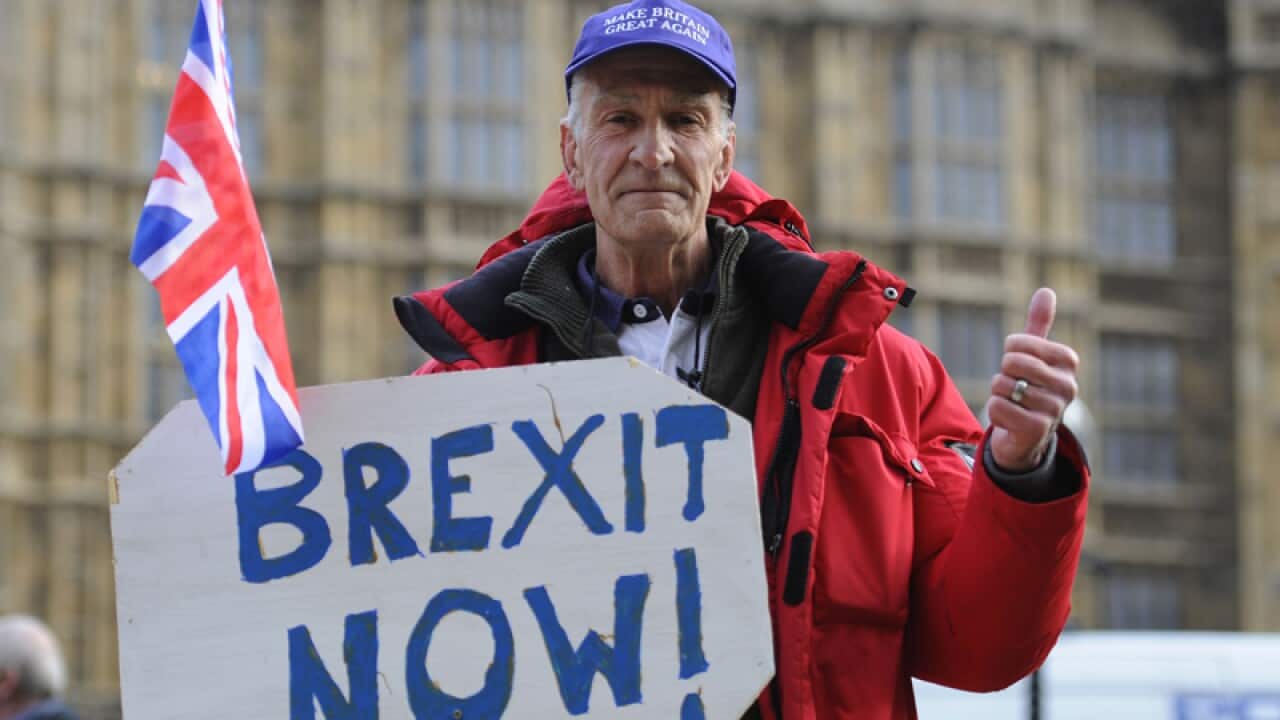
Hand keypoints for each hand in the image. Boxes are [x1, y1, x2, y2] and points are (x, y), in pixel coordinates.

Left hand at [986, 288, 1079, 472]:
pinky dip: (996, 413)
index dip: (1009, 352)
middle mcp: (1068, 384)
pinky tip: (1011, 420)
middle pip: (1010, 362)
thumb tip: (1046, 291)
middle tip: (1016, 386)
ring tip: (1015, 404)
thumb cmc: (1030, 386)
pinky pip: (996, 407)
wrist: (1028, 434)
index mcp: (1067, 360)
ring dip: (999, 395)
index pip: (1017, 342)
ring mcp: (1055, 408)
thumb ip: (1039, 324)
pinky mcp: (1037, 428)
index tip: (1020, 366)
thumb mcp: (1034, 354)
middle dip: (1004, 374)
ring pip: (1001, 385)